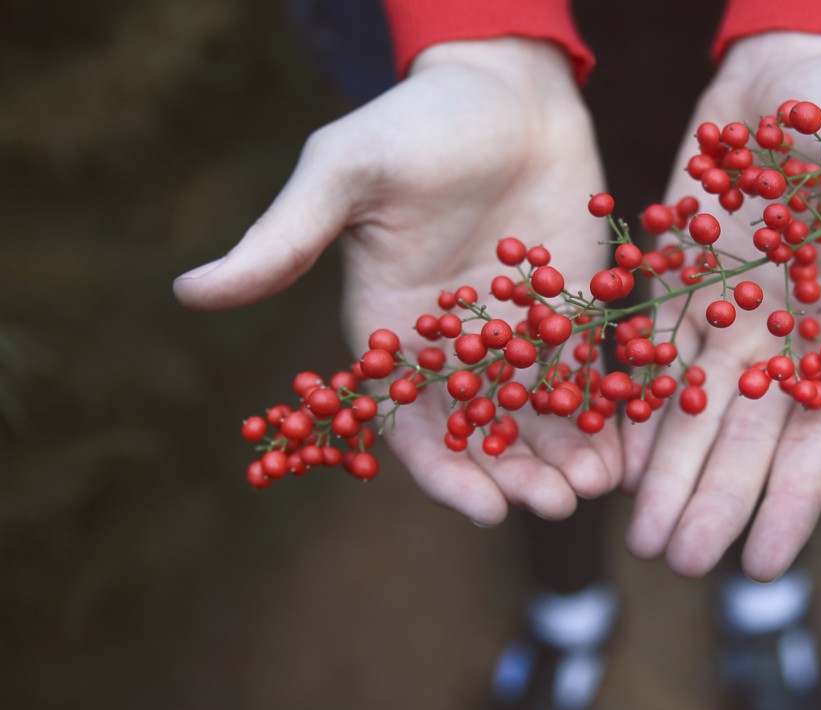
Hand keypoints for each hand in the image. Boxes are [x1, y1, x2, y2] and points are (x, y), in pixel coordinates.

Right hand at [174, 38, 620, 523]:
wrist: (505, 87)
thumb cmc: (417, 123)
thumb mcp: (345, 172)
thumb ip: (284, 238)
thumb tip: (189, 292)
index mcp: (395, 333)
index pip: (414, 425)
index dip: (447, 474)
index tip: (487, 510)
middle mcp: (456, 348)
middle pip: (486, 435)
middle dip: (520, 475)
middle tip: (560, 503)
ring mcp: (517, 335)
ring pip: (541, 417)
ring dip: (568, 457)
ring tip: (599, 485)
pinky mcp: (570, 313)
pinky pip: (589, 377)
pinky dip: (607, 415)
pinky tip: (631, 446)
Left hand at [622, 33, 820, 580]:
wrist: (798, 69)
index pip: (819, 433)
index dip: (790, 498)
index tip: (762, 564)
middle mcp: (786, 337)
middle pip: (745, 437)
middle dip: (712, 501)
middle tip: (676, 564)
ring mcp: (730, 314)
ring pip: (695, 411)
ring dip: (669, 474)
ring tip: (643, 539)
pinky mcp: (681, 282)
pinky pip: (656, 357)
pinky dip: (637, 408)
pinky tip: (616, 458)